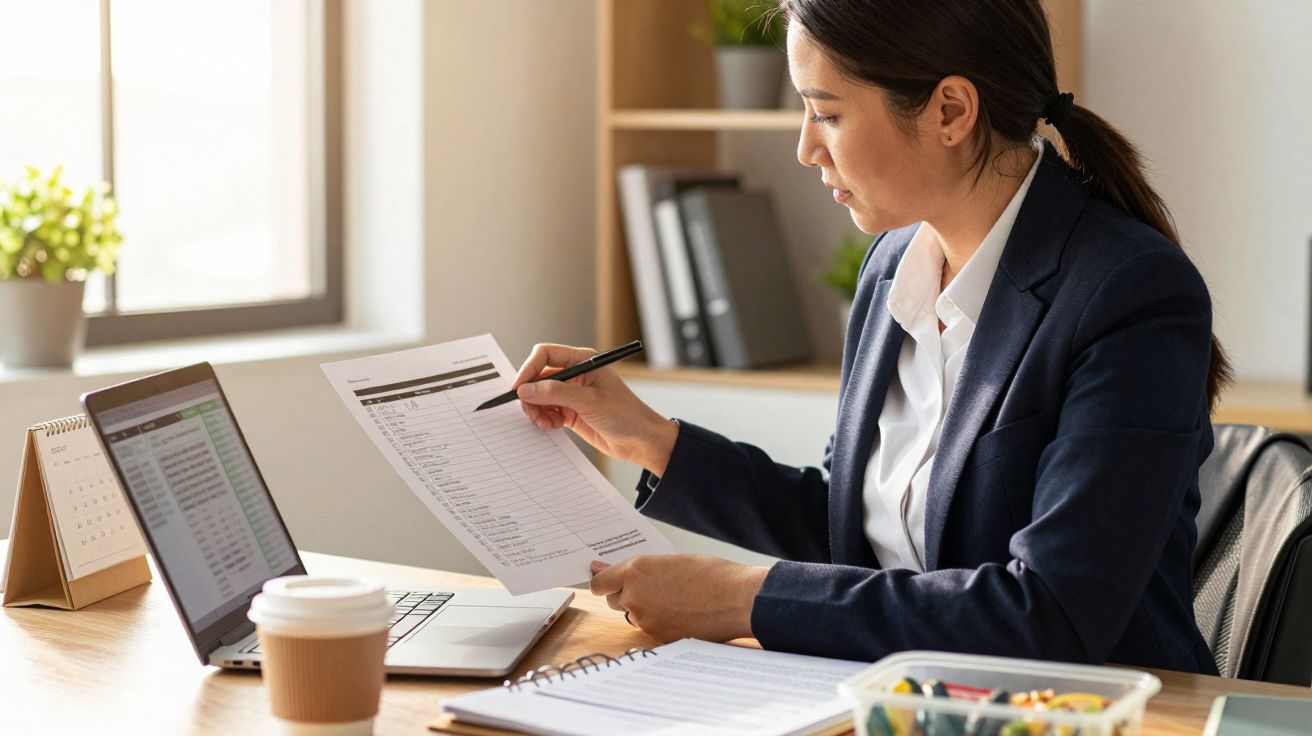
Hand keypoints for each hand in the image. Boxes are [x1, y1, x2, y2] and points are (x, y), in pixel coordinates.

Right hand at [512, 343, 678, 475]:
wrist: (640, 441)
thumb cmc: (625, 415)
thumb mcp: (589, 401)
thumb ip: (556, 393)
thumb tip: (526, 390)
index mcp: (583, 361)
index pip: (546, 355)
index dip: (529, 369)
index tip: (519, 388)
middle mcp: (575, 375)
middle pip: (539, 377)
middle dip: (531, 395)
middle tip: (531, 412)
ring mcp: (572, 394)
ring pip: (540, 396)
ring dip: (537, 409)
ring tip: (545, 423)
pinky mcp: (570, 412)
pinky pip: (547, 411)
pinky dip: (544, 419)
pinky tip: (553, 426)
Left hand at [589, 554, 768, 642]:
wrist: (737, 599)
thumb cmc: (711, 574)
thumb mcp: (672, 561)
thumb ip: (639, 569)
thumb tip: (606, 571)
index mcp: (636, 570)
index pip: (599, 583)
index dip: (603, 582)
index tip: (604, 580)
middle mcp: (635, 596)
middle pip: (613, 600)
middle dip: (625, 595)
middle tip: (650, 588)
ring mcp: (646, 620)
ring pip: (632, 616)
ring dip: (642, 609)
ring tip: (672, 600)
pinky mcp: (659, 637)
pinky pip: (649, 630)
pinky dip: (658, 623)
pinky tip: (680, 614)